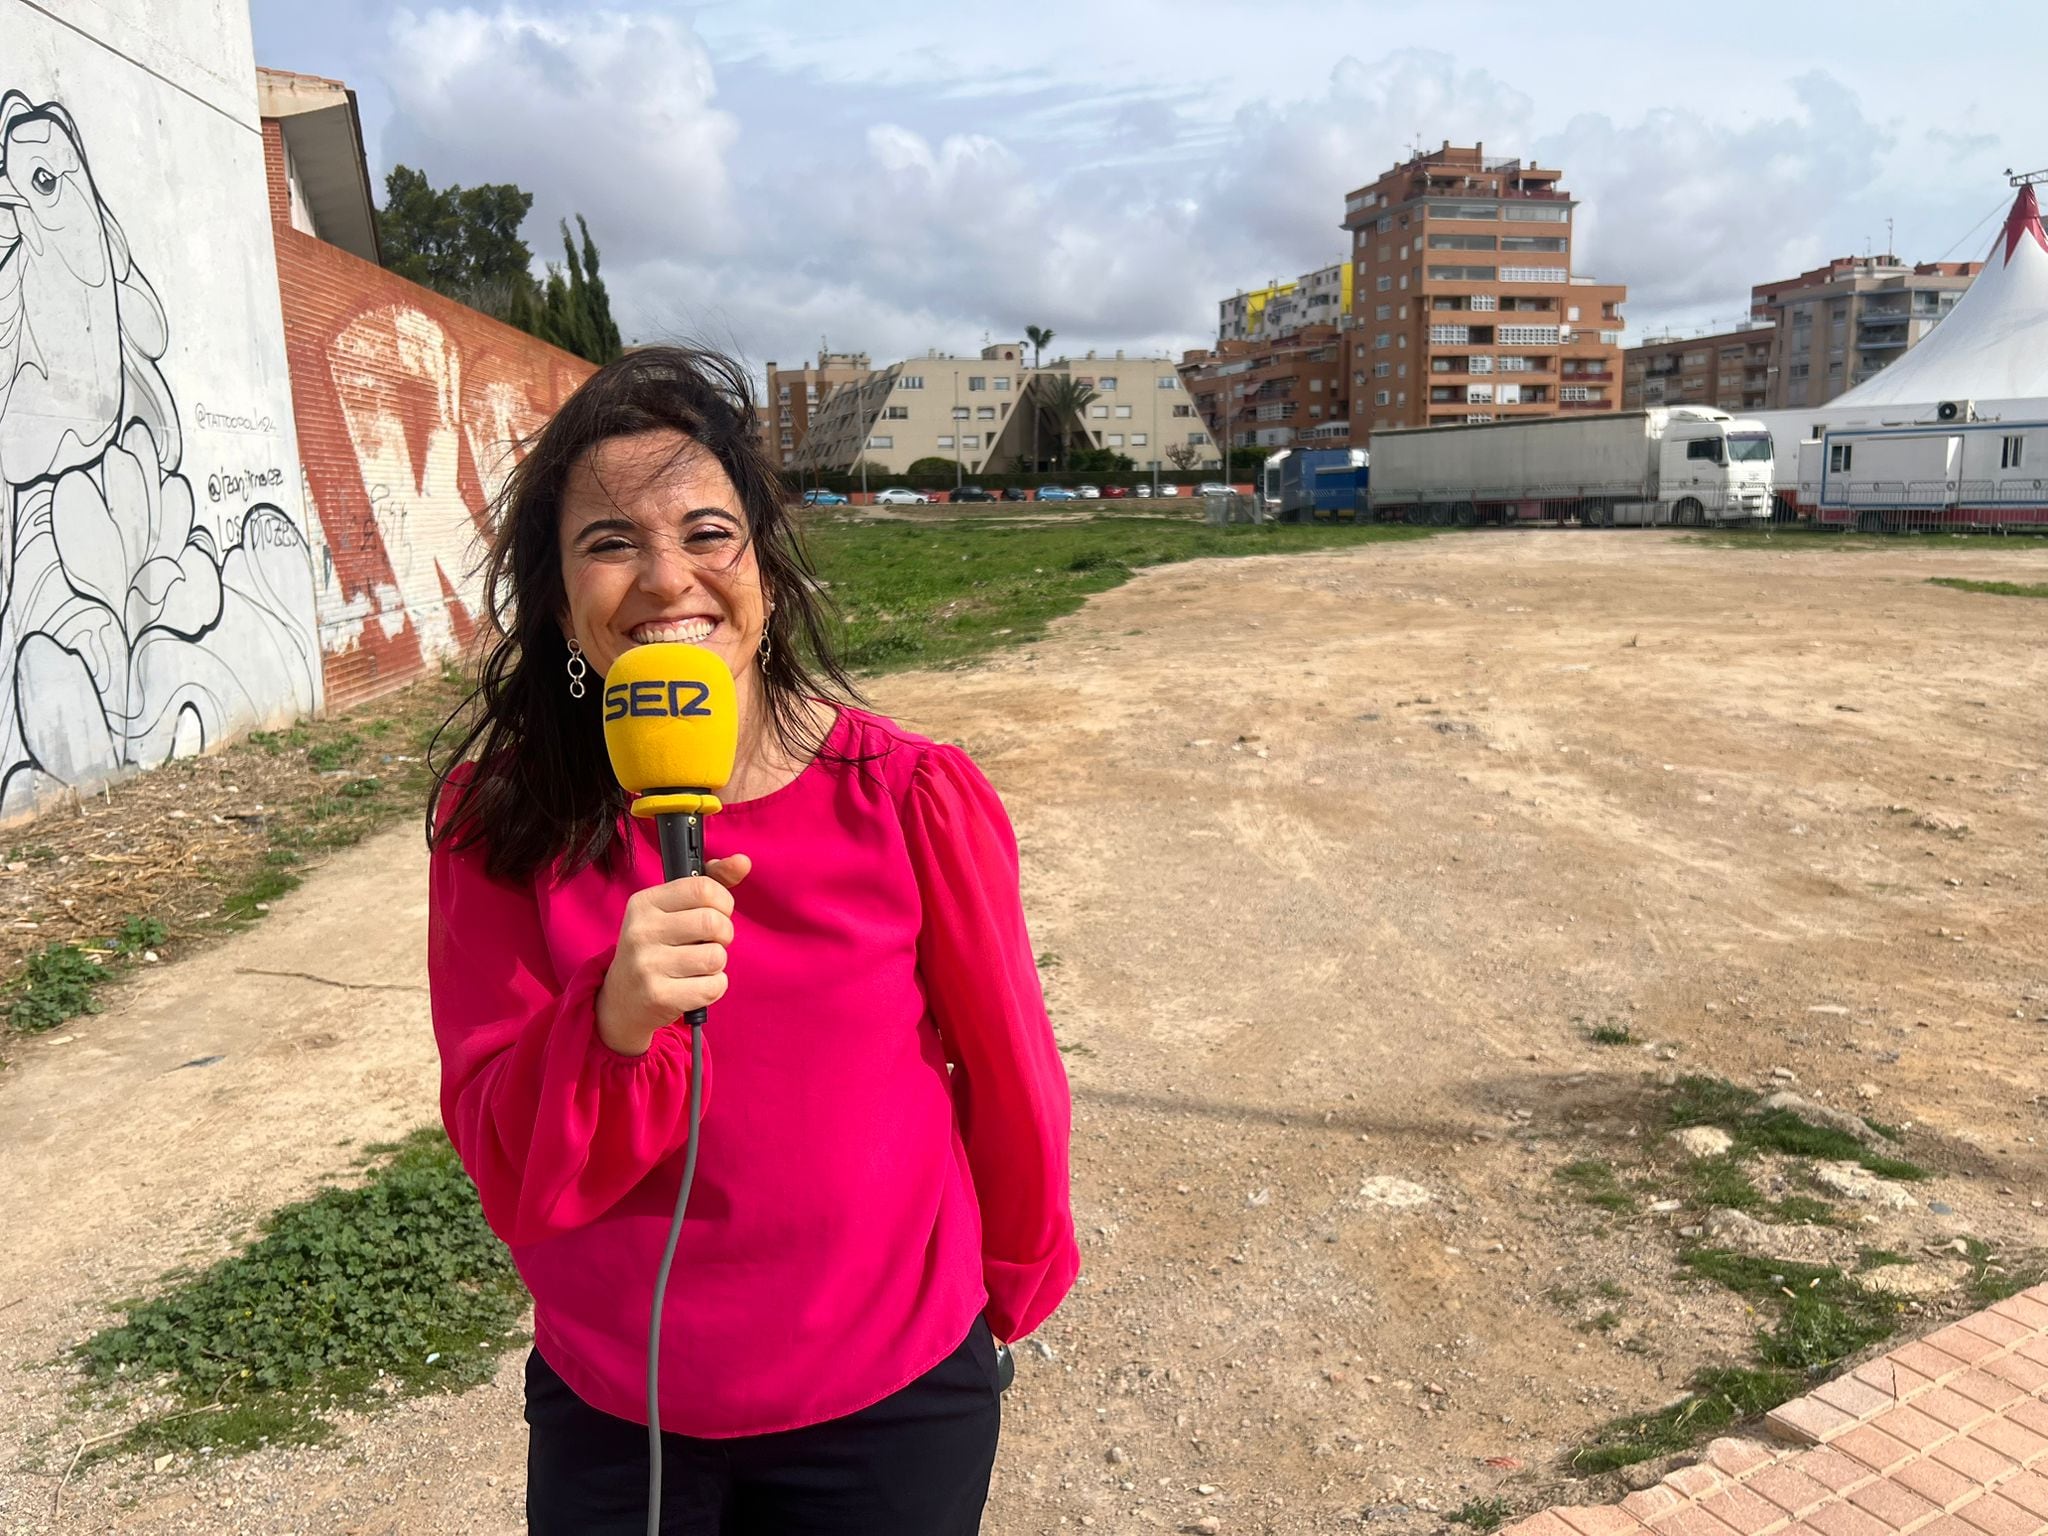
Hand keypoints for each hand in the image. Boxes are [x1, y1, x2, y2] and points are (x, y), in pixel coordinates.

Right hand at [595, 856, 750, 1056]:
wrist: (621, 1001)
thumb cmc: (657, 947)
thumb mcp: (672, 910)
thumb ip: (710, 883)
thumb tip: (743, 861)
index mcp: (644, 902)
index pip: (703, 888)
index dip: (723, 901)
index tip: (717, 912)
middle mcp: (641, 931)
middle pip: (714, 923)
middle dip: (723, 935)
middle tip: (709, 942)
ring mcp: (647, 965)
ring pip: (716, 956)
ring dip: (717, 964)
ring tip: (696, 966)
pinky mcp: (658, 996)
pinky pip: (713, 986)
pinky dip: (714, 987)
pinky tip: (693, 986)